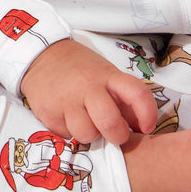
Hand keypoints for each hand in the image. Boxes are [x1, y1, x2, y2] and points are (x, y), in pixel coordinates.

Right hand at [20, 38, 157, 144]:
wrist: (43, 56)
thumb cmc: (80, 69)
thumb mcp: (106, 75)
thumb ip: (123, 100)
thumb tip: (140, 128)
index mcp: (108, 75)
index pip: (136, 93)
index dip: (148, 113)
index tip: (147, 127)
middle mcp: (88, 86)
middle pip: (110, 122)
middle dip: (117, 135)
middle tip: (114, 133)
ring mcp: (66, 100)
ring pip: (87, 134)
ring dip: (90, 134)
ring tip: (86, 121)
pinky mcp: (48, 112)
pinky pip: (65, 135)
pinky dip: (70, 132)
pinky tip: (68, 117)